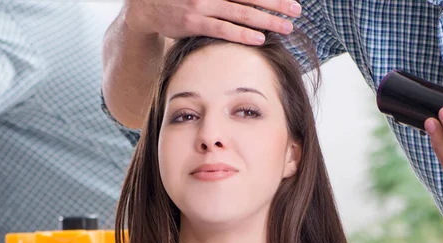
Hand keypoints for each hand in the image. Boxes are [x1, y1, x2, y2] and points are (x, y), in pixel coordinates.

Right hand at [123, 0, 301, 44]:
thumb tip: (249, 0)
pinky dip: (242, 34)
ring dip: (266, 20)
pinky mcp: (193, 22)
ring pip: (241, 13)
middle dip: (276, 4)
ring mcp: (201, 4)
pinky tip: (260, 38)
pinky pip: (222, 29)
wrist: (146, 4)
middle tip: (296, 11)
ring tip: (286, 27)